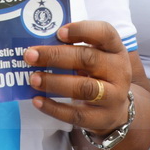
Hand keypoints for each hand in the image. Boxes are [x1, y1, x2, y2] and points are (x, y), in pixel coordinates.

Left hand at [24, 20, 131, 135]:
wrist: (117, 108)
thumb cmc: (98, 73)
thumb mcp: (95, 55)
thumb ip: (73, 47)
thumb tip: (39, 46)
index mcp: (115, 49)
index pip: (105, 33)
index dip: (81, 30)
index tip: (58, 32)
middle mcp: (119, 70)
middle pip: (88, 59)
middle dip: (56, 56)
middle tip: (30, 55)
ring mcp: (114, 96)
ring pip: (84, 88)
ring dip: (55, 82)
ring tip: (33, 78)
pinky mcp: (103, 118)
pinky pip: (77, 115)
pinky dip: (54, 108)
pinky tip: (37, 101)